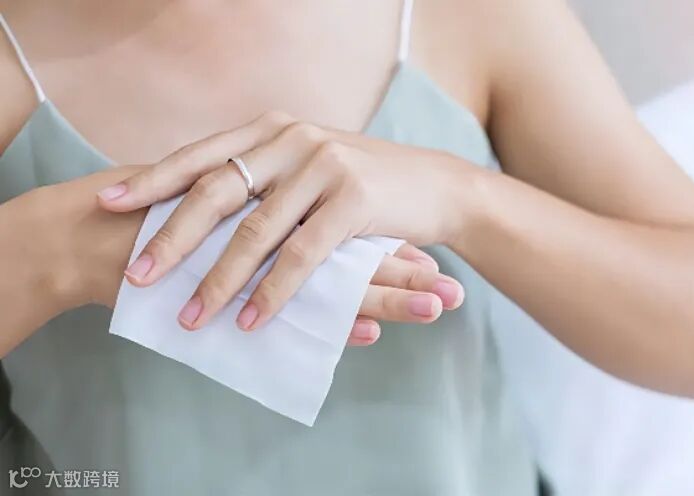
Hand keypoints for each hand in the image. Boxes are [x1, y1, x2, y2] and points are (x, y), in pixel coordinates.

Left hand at [96, 112, 475, 331]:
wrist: (437, 186)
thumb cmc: (366, 183)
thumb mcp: (309, 165)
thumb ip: (264, 175)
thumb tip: (204, 205)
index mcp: (274, 130)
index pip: (202, 155)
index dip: (154, 180)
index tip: (109, 203)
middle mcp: (293, 139)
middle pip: (216, 190)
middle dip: (171, 237)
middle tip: (134, 274)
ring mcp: (324, 166)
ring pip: (256, 229)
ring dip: (219, 279)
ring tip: (190, 317)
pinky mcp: (354, 199)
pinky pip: (301, 254)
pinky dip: (273, 291)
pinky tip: (252, 320)